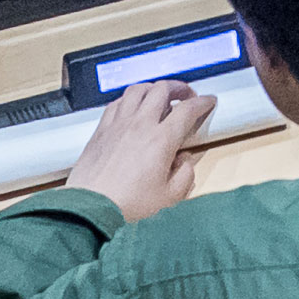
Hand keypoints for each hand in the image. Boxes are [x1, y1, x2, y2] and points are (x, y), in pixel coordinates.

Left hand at [61, 80, 210, 223]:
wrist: (89, 211)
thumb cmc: (129, 206)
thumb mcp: (169, 198)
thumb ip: (185, 175)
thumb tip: (184, 160)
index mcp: (161, 139)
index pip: (188, 109)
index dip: (202, 102)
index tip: (209, 102)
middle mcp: (140, 124)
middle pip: (162, 89)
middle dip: (179, 87)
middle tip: (186, 96)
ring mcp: (118, 124)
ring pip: (137, 90)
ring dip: (153, 88)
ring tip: (159, 96)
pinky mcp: (100, 130)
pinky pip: (116, 103)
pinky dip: (129, 99)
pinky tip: (132, 108)